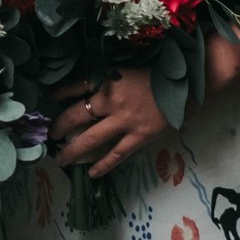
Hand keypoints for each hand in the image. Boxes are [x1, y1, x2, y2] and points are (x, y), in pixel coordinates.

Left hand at [52, 66, 173, 177]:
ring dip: (72, 150)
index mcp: (109, 78)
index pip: (75, 85)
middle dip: (59, 126)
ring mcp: (124, 121)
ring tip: (60, 158)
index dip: (59, 93)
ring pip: (90, 139)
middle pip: (76, 114)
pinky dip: (103, 165)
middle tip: (50, 134)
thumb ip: (113, 77)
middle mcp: (111, 100)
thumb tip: (96, 85)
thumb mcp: (132, 66)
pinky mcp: (139, 136)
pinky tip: (92, 173)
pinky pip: (116, 154)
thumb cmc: (164, 70)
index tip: (48, 99)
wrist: (192, 81)